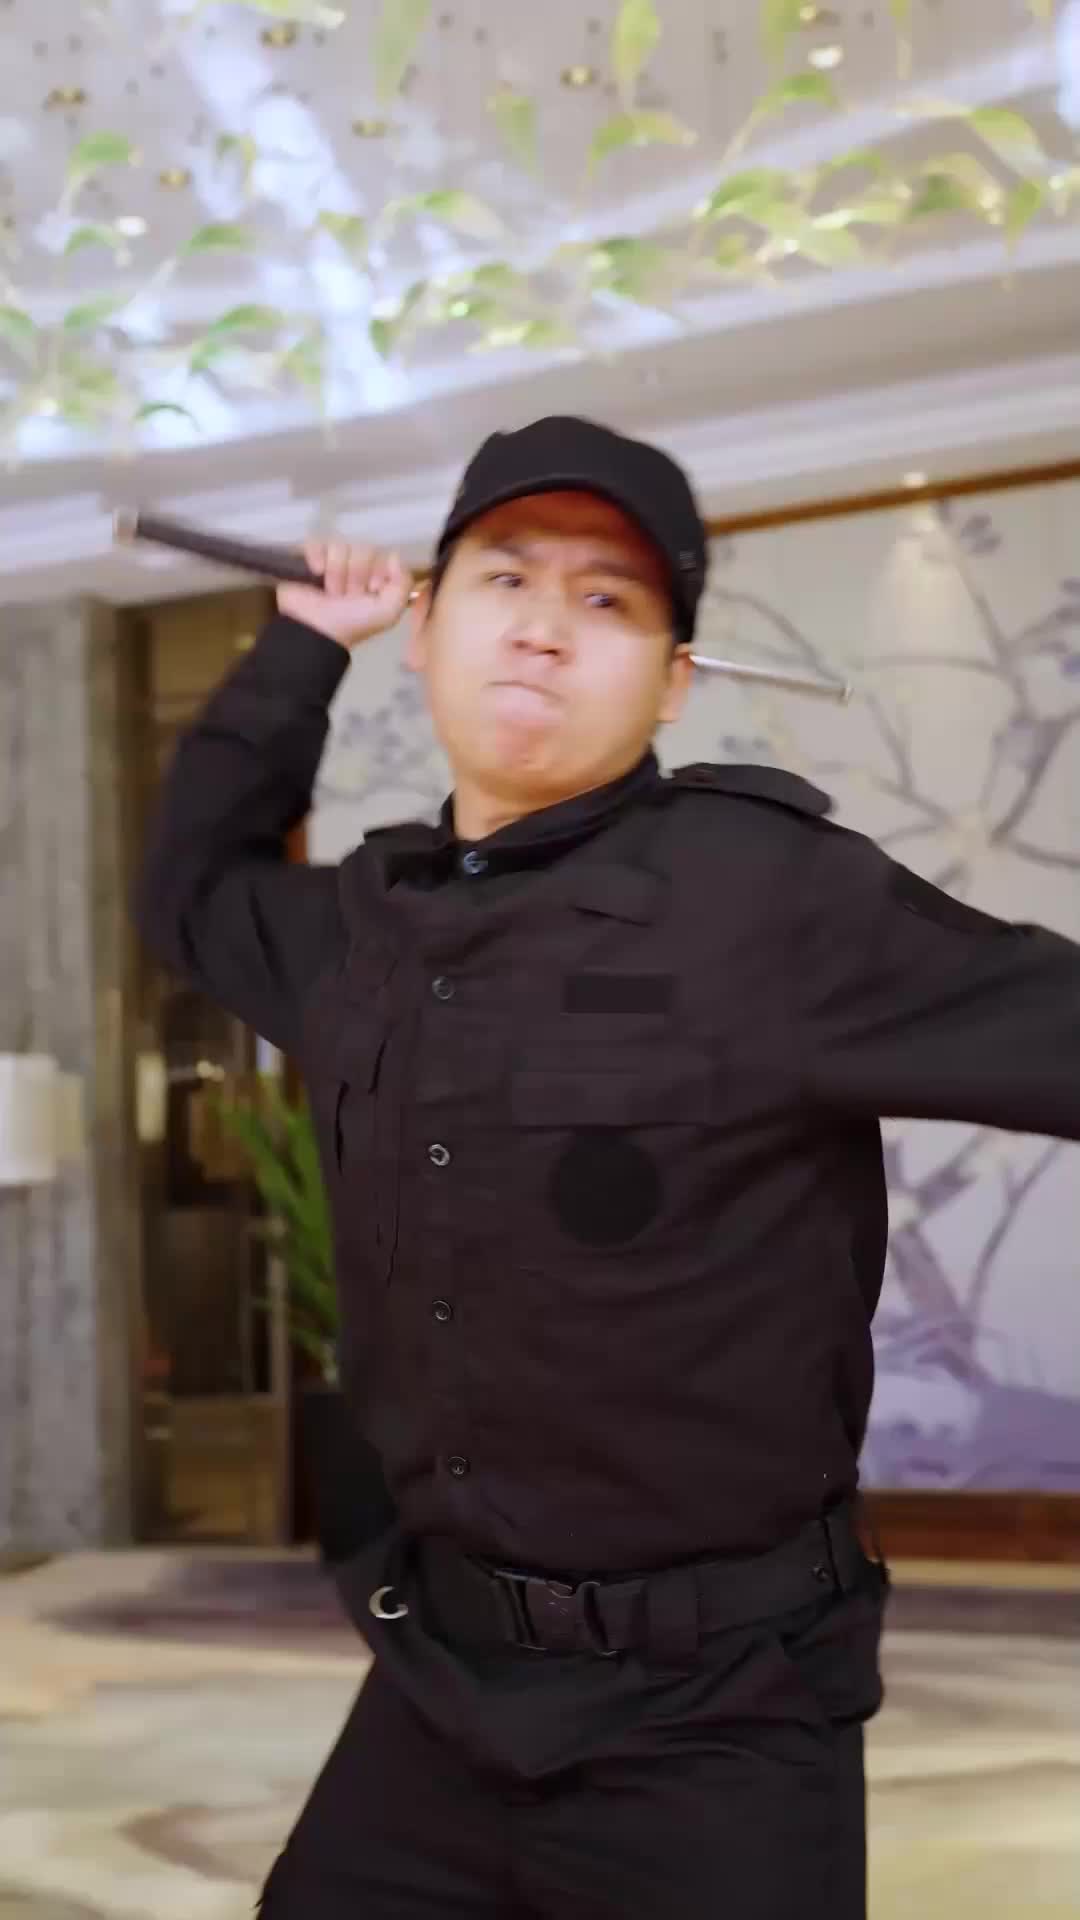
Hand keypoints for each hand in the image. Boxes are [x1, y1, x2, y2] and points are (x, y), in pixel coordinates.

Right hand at [277, 539, 413, 648]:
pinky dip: (317, 555)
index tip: (372, 592)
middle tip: (348, 596)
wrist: (315, 631)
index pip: (384, 555)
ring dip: (336, 571)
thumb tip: (394, 555)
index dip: (378, 573)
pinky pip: (316, 541)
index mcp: (376, 577)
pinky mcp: (309, 557)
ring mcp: (332, 561)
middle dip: (356, 575)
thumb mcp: (387, 612)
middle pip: (363, 549)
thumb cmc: (352, 624)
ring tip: (331, 592)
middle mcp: (356, 567)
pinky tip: (317, 570)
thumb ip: (403, 585)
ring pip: (340, 545)